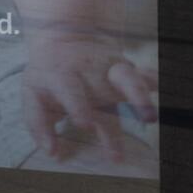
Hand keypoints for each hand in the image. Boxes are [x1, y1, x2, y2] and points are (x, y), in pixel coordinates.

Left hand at [21, 35, 157, 160]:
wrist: (63, 39)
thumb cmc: (47, 77)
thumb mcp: (33, 95)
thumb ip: (38, 124)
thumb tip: (52, 153)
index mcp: (61, 75)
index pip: (70, 88)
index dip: (77, 105)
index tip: (85, 124)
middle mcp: (87, 71)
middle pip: (101, 94)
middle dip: (111, 119)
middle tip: (120, 148)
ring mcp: (108, 69)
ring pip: (127, 78)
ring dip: (139, 95)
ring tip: (149, 116)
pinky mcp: (124, 69)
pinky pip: (142, 73)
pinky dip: (152, 80)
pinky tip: (160, 88)